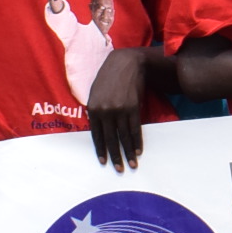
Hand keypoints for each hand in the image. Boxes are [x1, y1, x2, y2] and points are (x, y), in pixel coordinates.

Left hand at [86, 45, 153, 171]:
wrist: (126, 63)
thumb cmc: (109, 77)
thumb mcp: (96, 93)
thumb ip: (96, 110)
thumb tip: (100, 129)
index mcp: (93, 109)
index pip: (97, 135)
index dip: (101, 150)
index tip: (104, 162)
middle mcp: (105, 111)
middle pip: (111, 139)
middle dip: (115, 156)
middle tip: (118, 169)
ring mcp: (119, 110)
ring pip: (124, 136)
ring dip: (128, 152)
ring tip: (132, 165)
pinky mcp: (133, 108)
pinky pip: (135, 128)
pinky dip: (137, 141)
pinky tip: (138, 150)